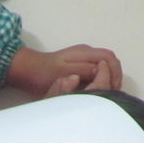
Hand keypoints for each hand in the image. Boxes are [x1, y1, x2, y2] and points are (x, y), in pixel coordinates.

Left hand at [7, 45, 121, 97]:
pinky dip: (102, 77)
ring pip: (104, 64)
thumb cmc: (44, 72)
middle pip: (109, 59)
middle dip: (114, 74)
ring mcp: (83, 57)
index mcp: (84, 52)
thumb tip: (100, 69)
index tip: (114, 86)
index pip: (108, 56)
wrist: (28, 69)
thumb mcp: (62, 72)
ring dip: (109, 76)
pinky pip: (97, 68)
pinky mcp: (79, 64)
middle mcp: (86, 52)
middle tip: (113, 91)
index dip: (115, 71)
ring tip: (108, 91)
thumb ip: (82, 69)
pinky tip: (98, 88)